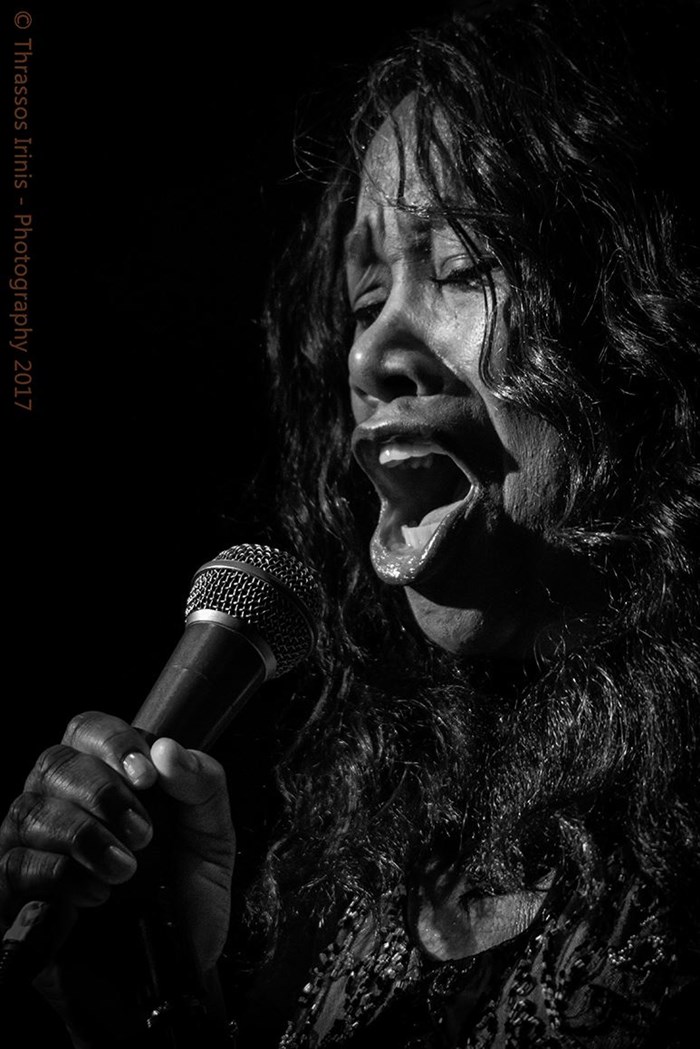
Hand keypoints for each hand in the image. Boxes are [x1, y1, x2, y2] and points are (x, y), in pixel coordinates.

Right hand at [0, 710, 235, 978]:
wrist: (173, 975)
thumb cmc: (185, 895)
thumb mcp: (213, 835)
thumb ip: (202, 784)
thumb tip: (167, 749)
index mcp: (107, 775)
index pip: (88, 728)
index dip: (113, 742)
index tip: (147, 775)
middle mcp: (62, 802)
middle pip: (54, 763)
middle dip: (101, 793)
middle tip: (143, 836)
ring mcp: (32, 847)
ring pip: (28, 811)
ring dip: (82, 836)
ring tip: (125, 871)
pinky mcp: (14, 896)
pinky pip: (14, 866)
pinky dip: (59, 876)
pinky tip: (96, 896)